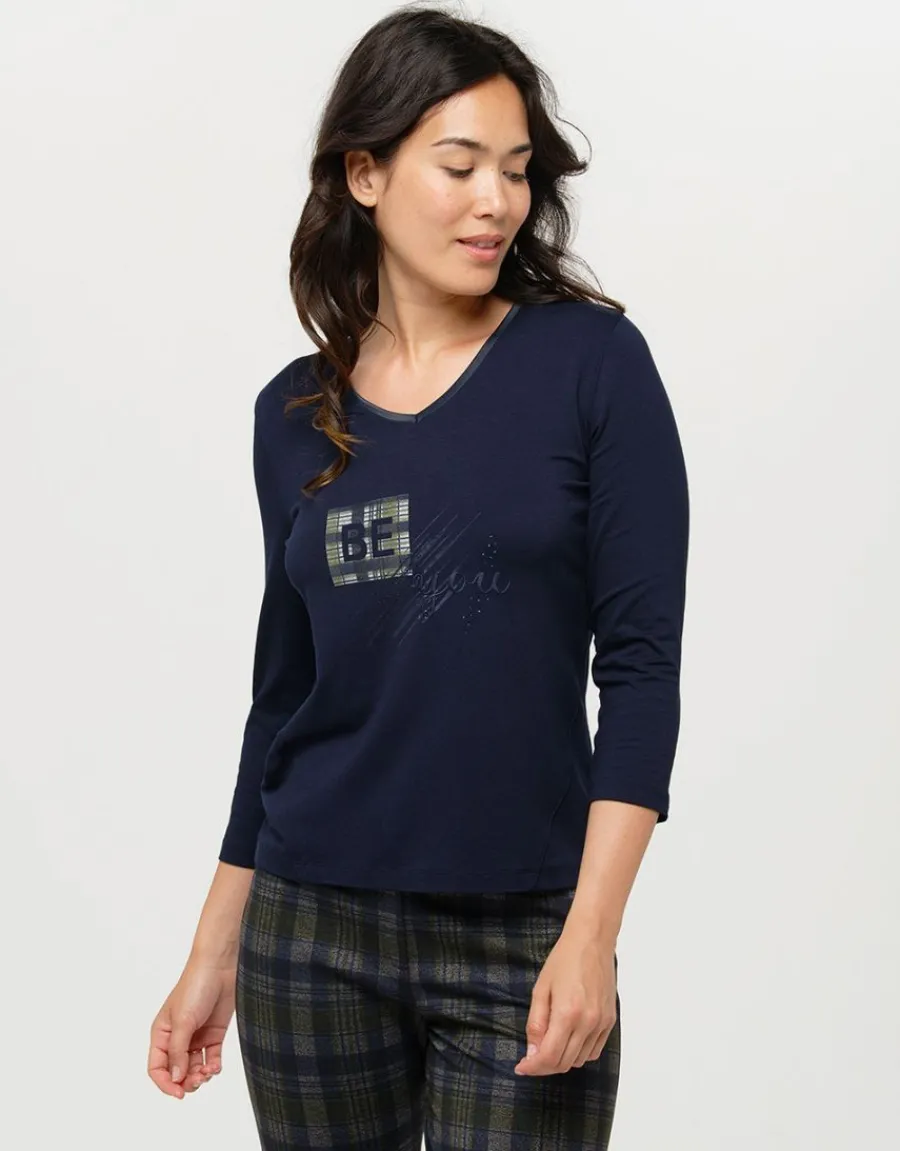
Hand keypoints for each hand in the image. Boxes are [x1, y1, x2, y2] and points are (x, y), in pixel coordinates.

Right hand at [147, 957, 236, 1098]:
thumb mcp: (183, 1021)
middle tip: (198, 1081)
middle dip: (186, 1081)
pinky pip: (210, 1058)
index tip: (178, 1092)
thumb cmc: (195, 987)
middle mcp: (177, 1038)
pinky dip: (213, 1066)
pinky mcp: (213, 1034)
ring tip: (208, 1072)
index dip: (165, 1083)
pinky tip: (215, 1066)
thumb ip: (178, 1051)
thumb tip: (176, 1079)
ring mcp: (195, 1037)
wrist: (220, 967)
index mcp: (161, 1034)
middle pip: (176, 1071)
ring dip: (200, 1075)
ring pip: (193, 1068)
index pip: (157, 1068)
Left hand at [514, 925, 616, 1075]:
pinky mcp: (610, 1021)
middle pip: (564, 1063)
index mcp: (567, 1013)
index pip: (549, 1056)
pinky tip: (568, 1042)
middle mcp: (587, 1023)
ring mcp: (601, 1023)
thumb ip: (536, 1022)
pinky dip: (579, 1054)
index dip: (532, 1066)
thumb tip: (532, 1052)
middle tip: (531, 1059)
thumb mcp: (541, 989)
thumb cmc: (563, 960)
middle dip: (544, 1066)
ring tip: (548, 1048)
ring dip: (562, 1061)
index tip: (521, 1067)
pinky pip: (594, 1051)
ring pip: (580, 1061)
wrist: (592, 942)